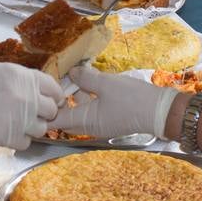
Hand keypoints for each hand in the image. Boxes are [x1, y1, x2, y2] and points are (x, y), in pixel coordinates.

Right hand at [0, 60, 64, 149]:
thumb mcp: (0, 69)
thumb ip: (22, 80)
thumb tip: (35, 89)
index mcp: (26, 78)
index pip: (54, 89)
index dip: (52, 95)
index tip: (48, 99)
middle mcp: (29, 99)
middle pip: (51, 111)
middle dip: (43, 112)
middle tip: (30, 112)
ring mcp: (21, 120)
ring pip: (41, 129)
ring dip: (32, 127)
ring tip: (16, 122)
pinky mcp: (10, 138)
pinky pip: (27, 142)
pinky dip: (20, 139)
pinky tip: (7, 131)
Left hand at [52, 64, 178, 139]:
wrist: (160, 111)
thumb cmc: (132, 99)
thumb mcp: (106, 83)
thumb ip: (85, 78)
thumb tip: (71, 73)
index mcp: (85, 121)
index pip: (55, 121)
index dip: (45, 109)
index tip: (41, 94)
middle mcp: (89, 127)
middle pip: (65, 118)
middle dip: (58, 102)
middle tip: (57, 84)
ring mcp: (100, 125)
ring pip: (78, 114)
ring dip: (74, 99)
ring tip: (73, 78)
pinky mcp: (109, 120)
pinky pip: (91, 112)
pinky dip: (87, 100)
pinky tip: (91, 84)